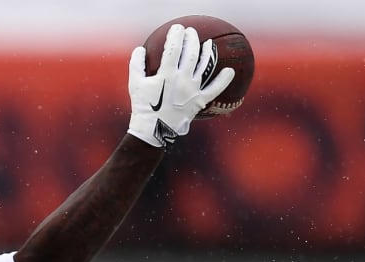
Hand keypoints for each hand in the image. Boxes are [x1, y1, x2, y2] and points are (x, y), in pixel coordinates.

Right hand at [127, 23, 235, 146]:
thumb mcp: (134, 84)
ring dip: (206, 51)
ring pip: (204, 65)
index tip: (177, 28)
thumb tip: (140, 49)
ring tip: (208, 43)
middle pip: (190, 52)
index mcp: (166, 73)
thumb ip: (137, 64)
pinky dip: (223, 80)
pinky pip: (215, 89)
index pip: (173, 47)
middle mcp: (182, 78)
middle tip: (191, 32)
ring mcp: (193, 89)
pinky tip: (230, 71)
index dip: (176, 34)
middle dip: (191, 38)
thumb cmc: (143, 107)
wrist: (153, 131)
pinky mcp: (199, 101)